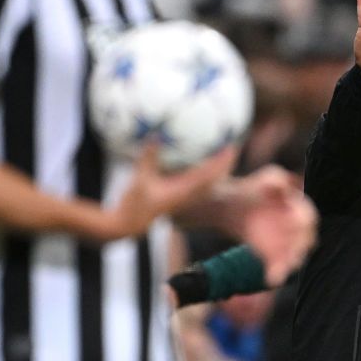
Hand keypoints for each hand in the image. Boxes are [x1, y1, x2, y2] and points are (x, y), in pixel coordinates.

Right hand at [93, 144, 239, 240]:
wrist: (127, 226)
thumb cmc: (133, 205)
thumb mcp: (140, 179)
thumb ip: (149, 157)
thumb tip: (155, 135)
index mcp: (186, 193)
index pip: (211, 175)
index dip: (223, 162)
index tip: (232, 146)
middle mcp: (189, 196)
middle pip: (215, 179)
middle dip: (225, 164)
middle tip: (232, 146)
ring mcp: (183, 199)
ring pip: (207, 183)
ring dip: (215, 170)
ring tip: (220, 153)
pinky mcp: (176, 199)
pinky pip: (194, 184)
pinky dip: (200, 173)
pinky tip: (193, 162)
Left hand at [240, 175, 317, 286]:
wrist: (230, 205)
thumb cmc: (253, 188)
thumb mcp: (265, 177)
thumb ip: (276, 179)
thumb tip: (282, 186)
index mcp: (298, 207)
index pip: (308, 217)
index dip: (303, 222)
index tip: (295, 224)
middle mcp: (295, 227)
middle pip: (306, 240)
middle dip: (300, 247)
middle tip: (294, 253)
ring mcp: (285, 242)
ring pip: (295, 256)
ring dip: (291, 263)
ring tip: (282, 269)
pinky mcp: (273, 254)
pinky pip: (279, 266)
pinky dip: (277, 272)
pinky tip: (271, 278)